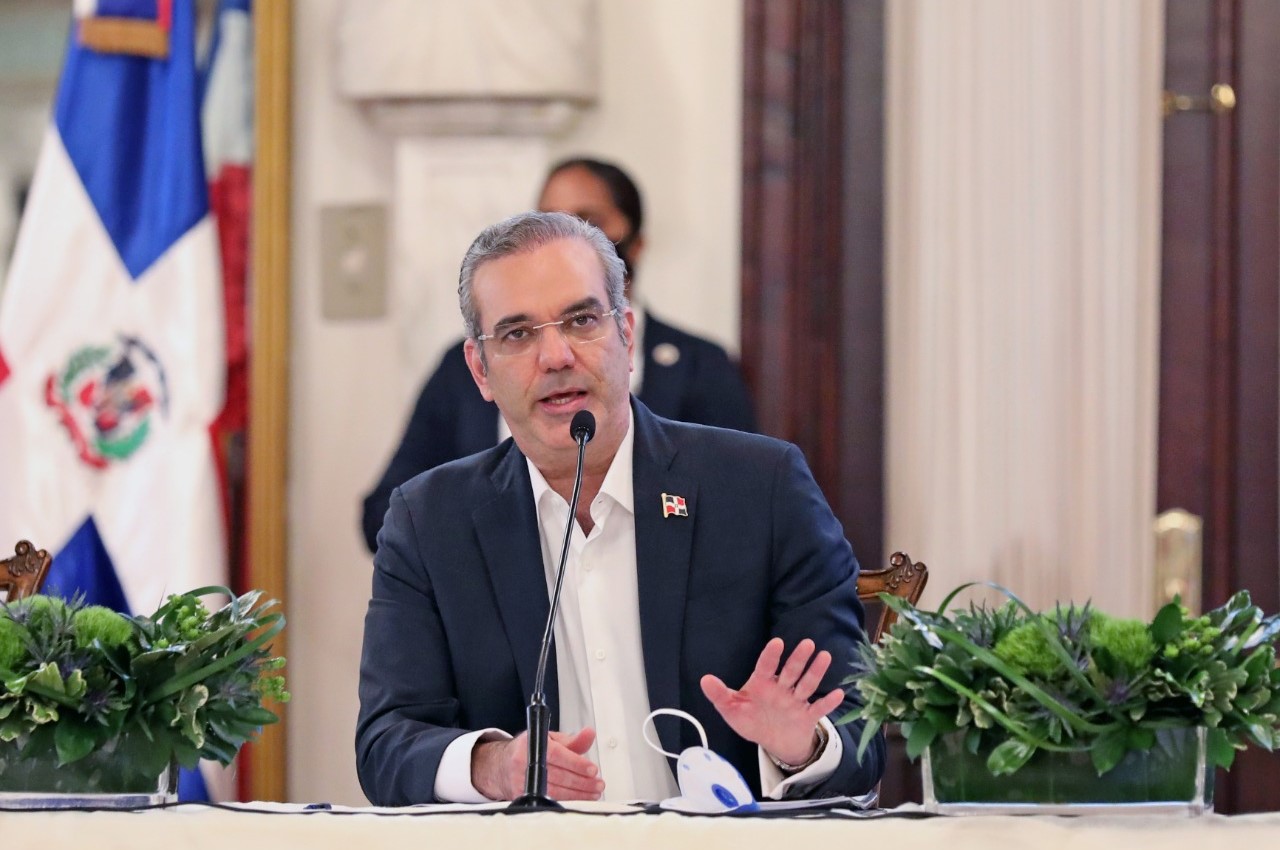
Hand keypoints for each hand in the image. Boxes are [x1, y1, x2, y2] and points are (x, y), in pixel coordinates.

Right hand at [471, 727, 603, 800]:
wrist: (501, 765)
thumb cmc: (527, 750)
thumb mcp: (548, 739)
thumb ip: (572, 740)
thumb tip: (589, 734)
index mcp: (532, 744)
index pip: (558, 755)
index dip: (576, 763)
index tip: (593, 769)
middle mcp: (525, 762)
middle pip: (558, 776)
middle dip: (582, 782)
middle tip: (598, 784)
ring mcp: (522, 781)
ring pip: (554, 792)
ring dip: (577, 794)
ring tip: (593, 793)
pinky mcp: (521, 796)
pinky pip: (547, 801)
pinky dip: (565, 802)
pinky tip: (578, 800)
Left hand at [700, 637, 844, 765]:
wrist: (774, 741)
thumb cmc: (751, 720)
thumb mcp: (732, 710)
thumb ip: (719, 695)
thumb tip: (704, 680)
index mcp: (762, 684)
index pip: (766, 666)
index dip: (771, 655)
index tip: (777, 643)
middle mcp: (782, 689)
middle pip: (791, 671)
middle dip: (798, 658)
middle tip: (807, 643)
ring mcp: (796, 701)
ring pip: (807, 684)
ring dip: (815, 672)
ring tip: (824, 656)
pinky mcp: (807, 716)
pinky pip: (819, 709)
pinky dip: (829, 703)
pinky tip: (839, 694)